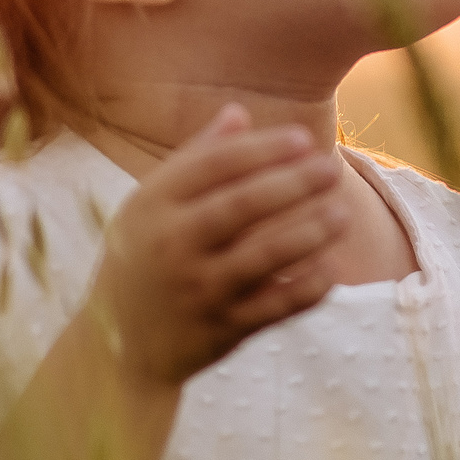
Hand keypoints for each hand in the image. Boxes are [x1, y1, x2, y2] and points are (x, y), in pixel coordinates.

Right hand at [90, 105, 349, 387]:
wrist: (116, 347)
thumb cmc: (142, 259)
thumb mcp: (148, 207)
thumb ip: (194, 160)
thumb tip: (237, 112)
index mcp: (153, 206)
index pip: (212, 166)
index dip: (260, 150)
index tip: (302, 138)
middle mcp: (172, 245)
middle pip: (240, 207)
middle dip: (291, 184)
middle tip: (330, 168)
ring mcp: (198, 290)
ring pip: (262, 257)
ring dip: (308, 233)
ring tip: (343, 213)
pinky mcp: (221, 329)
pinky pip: (273, 307)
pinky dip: (305, 290)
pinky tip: (331, 269)